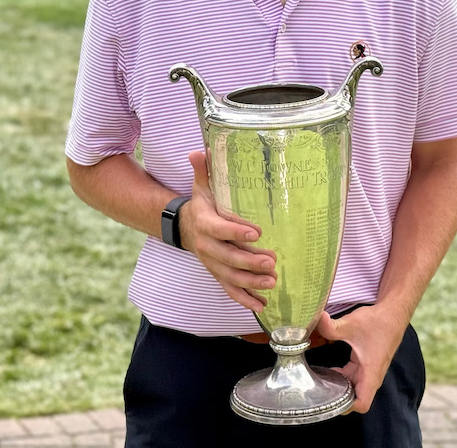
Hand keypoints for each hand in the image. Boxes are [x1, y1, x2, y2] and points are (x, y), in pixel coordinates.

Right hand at [178, 150, 276, 311]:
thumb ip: (203, 170)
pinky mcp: (217, 274)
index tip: (257, 233)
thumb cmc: (202, 204)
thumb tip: (200, 150)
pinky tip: (262, 306)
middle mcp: (206, 247)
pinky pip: (229, 290)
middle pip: (227, 257)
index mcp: (204, 223)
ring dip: (251, 282)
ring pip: (230, 277)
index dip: (236, 231)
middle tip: (272, 261)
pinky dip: (244, 299)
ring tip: (272, 283)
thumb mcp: (201, 186)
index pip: (220, 229)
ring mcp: (212, 264)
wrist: (184, 227)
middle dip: (249, 262)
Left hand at [316, 305, 408, 413]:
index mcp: (371, 372)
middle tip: (318, 392)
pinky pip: (354, 379)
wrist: (393, 313)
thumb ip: (331, 326)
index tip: (330, 399)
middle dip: (338, 398)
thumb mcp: (351, 323)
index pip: (362, 403)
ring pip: (354, 389)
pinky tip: (331, 371)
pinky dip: (343, 378)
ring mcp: (370, 372)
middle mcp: (372, 376)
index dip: (347, 406)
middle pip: (356, 399)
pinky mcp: (367, 366)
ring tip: (322, 382)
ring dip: (340, 388)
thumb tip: (317, 319)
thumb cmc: (377, 321)